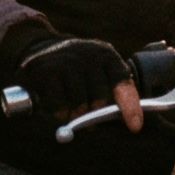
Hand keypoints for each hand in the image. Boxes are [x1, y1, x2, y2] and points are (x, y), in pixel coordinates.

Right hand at [7, 35, 141, 131]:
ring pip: (80, 106)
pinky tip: (57, 104)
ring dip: (76, 114)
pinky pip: (59, 107)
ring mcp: (66, 61)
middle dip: (96, 113)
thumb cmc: (77, 70)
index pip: (123, 82)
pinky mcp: (46, 71)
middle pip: (100, 101)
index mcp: (106, 54)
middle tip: (88, 112)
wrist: (39, 47)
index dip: (131, 106)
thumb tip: (129, 123)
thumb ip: (114, 94)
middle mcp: (88, 54)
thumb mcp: (98, 72)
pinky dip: (60, 113)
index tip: (135, 126)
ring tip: (70, 106)